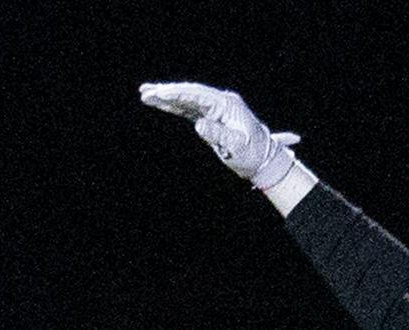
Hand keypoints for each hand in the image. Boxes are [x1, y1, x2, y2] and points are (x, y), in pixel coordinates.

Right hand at [138, 82, 301, 190]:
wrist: (264, 159)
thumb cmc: (252, 153)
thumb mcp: (236, 146)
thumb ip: (218, 134)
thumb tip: (198, 125)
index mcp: (227, 105)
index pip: (198, 95)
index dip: (178, 93)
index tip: (160, 93)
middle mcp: (220, 102)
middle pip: (190, 92)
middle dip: (167, 92)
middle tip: (145, 91)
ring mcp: (215, 109)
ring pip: (187, 99)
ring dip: (167, 97)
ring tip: (145, 94)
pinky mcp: (211, 117)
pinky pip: (189, 109)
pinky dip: (174, 106)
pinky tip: (160, 103)